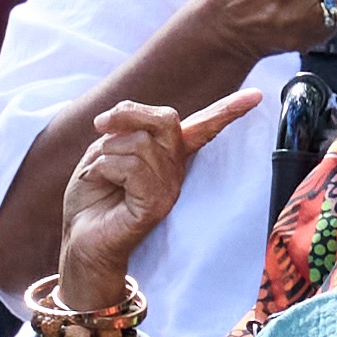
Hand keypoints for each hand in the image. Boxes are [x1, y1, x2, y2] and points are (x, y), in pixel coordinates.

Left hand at [54, 91, 259, 310]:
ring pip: (140, 143)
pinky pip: (131, 167)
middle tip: (100, 126)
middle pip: (167, 119)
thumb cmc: (91, 197)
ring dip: (106, 152)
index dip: (229, 110)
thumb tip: (124, 119)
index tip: (257, 96)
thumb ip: (121, 130)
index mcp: (167, 155)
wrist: (80, 240)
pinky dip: (103, 168)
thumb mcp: (103, 151)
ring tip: (97, 174)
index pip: (204, 128)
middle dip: (128, 113)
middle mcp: (175, 171)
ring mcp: (169, 189)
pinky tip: (97, 182)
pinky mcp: (156, 205)